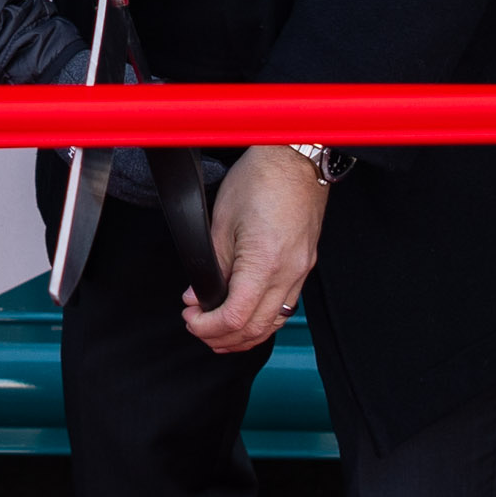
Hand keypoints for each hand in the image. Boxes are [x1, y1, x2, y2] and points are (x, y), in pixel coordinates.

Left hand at [183, 142, 327, 356]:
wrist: (295, 158)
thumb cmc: (259, 179)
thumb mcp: (221, 223)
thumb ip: (210, 266)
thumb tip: (199, 295)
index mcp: (264, 263)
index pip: (234, 318)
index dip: (207, 327)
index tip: (190, 318)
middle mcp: (288, 273)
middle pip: (255, 329)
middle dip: (221, 338)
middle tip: (198, 327)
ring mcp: (301, 271)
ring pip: (273, 323)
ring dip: (244, 336)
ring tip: (218, 332)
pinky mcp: (305, 265)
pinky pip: (285, 306)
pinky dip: (262, 319)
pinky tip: (246, 316)